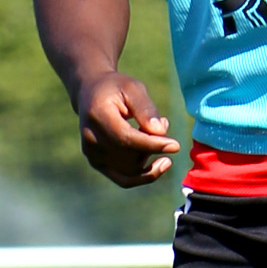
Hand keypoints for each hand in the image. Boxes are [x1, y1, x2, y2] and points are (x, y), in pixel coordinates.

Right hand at [76, 71, 178, 188]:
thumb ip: (146, 109)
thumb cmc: (116, 88)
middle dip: (153, 146)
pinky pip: (124, 179)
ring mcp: (91, 153)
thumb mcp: (133, 88)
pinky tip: (158, 164)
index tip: (175, 146)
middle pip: (129, 156)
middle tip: (163, 123)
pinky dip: (144, 175)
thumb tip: (160, 132)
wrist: (91, 95)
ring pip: (129, 170)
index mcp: (97, 115)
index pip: (126, 138)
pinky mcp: (97, 163)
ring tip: (153, 133)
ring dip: (149, 156)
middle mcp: (90, 138)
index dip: (152, 145)